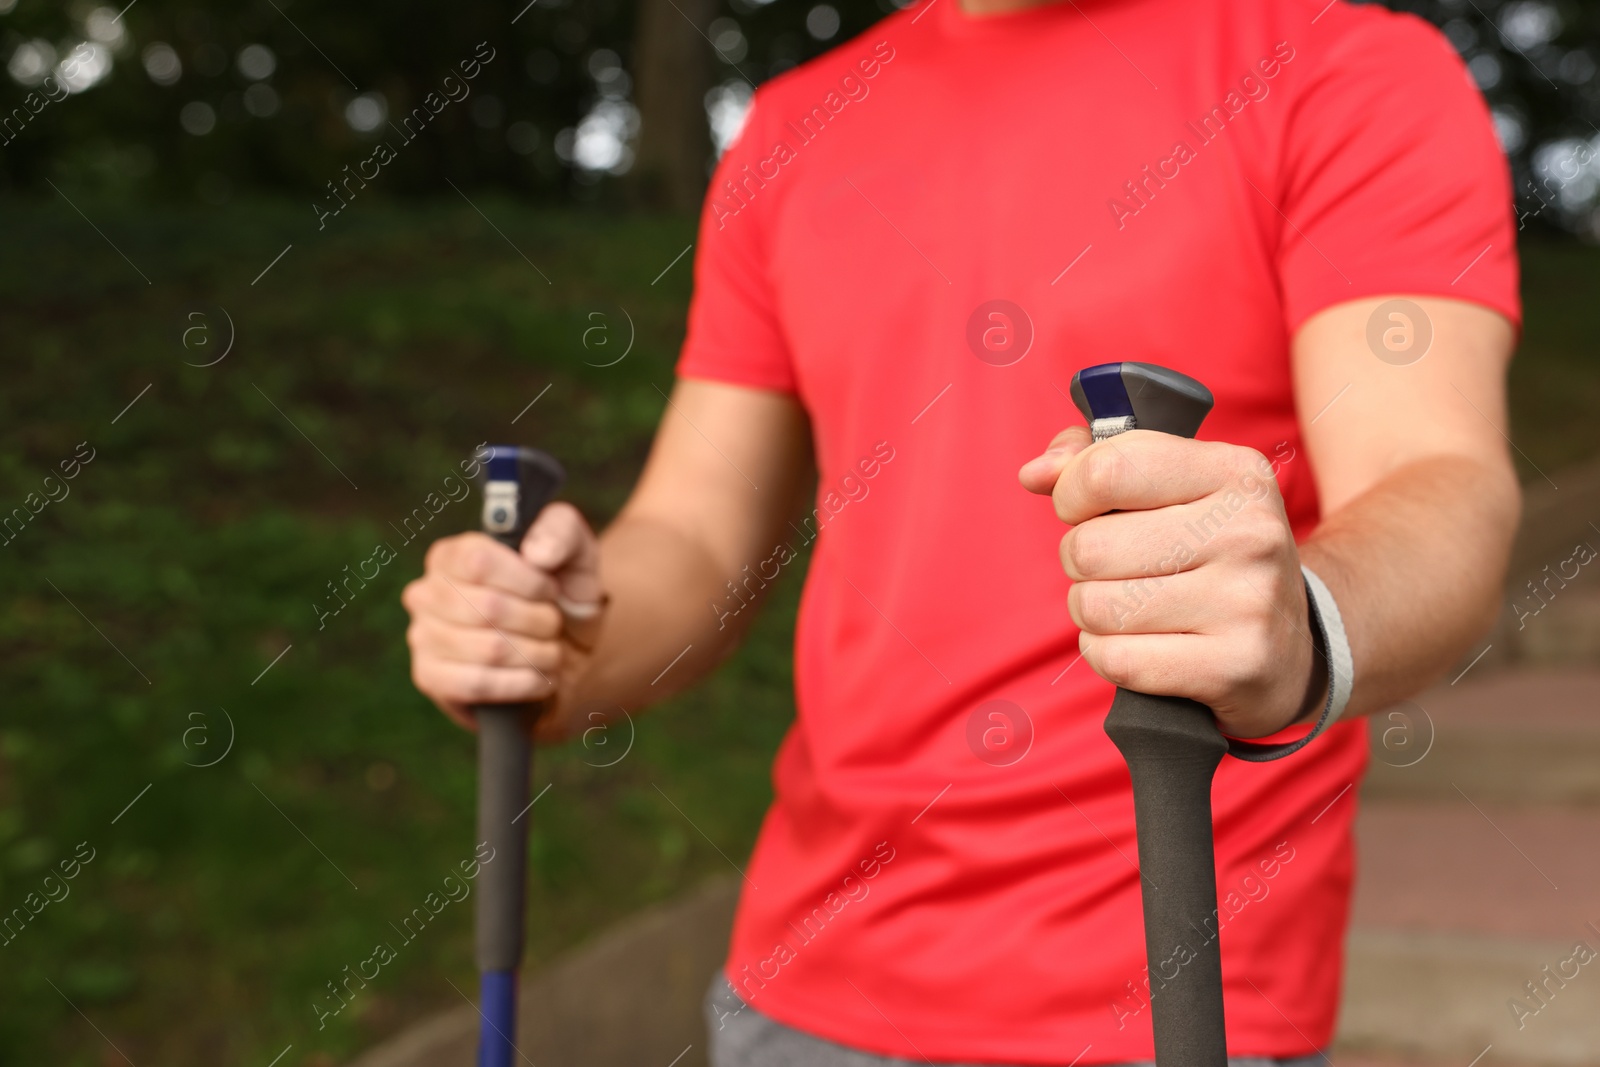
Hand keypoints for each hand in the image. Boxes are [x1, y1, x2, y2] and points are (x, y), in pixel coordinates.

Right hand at [402, 503, 604, 741]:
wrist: (563, 651)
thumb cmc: (561, 595)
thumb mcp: (573, 553)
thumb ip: (560, 532)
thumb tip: (537, 554)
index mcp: (452, 554)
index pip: (480, 562)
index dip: (528, 581)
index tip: (550, 589)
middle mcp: (427, 592)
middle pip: (489, 609)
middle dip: (540, 621)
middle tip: (554, 624)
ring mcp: (422, 636)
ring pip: (489, 649)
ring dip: (538, 654)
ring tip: (550, 651)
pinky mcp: (430, 678)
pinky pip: (477, 684)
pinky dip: (521, 684)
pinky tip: (539, 678)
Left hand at [1019, 426, 1323, 738]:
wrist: (1296, 647)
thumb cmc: (1212, 557)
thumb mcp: (1177, 490)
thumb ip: (1099, 460)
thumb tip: (1035, 472)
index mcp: (1235, 472)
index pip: (1109, 468)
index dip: (1072, 493)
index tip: (1085, 509)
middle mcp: (1249, 532)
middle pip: (1090, 546)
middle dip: (1081, 562)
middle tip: (1118, 570)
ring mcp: (1248, 602)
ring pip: (1096, 607)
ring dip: (1093, 614)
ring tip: (1132, 609)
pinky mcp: (1236, 666)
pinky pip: (1117, 660)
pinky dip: (1108, 657)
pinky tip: (1142, 647)